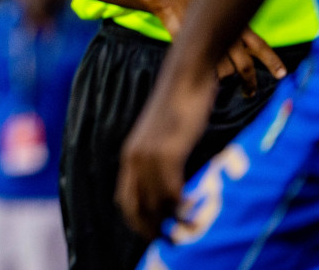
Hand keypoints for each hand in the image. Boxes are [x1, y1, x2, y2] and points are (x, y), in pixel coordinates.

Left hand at [115, 61, 216, 237]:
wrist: (185, 78)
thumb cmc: (181, 105)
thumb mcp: (165, 136)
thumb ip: (163, 157)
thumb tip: (173, 181)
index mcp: (130, 156)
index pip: (125, 199)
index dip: (137, 221)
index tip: (154, 235)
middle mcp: (134, 158)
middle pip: (136, 207)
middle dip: (152, 228)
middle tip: (173, 240)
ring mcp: (149, 155)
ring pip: (155, 202)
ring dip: (172, 221)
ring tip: (190, 227)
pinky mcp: (168, 151)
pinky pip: (170, 190)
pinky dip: (181, 206)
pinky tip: (194, 208)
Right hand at [153, 0, 285, 94]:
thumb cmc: (198, 8)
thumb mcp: (223, 18)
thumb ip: (235, 36)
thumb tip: (242, 61)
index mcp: (240, 27)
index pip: (261, 47)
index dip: (272, 62)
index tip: (282, 75)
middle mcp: (231, 35)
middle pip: (245, 67)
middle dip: (249, 83)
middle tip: (249, 93)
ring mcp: (214, 42)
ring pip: (226, 70)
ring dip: (222, 76)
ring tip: (216, 76)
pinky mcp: (198, 48)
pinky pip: (208, 69)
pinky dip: (208, 74)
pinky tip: (204, 71)